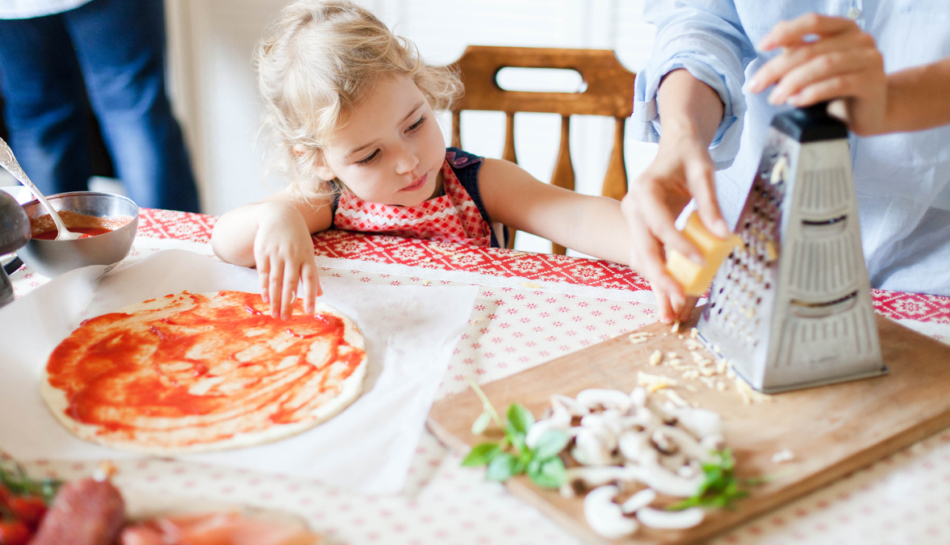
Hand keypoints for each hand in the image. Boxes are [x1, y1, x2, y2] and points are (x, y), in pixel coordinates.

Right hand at [253, 203, 321, 318]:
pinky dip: (264, 287)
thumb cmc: (297, 239)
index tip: (309, 312)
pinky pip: (264, 273)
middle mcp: (292, 256)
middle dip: (288, 302)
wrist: (279, 215)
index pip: (310, 280)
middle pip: (290, 283)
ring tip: (275, 314)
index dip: (310, 296)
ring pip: (276, 280)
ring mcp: (277, 254)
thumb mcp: (308, 252)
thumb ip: (312, 274)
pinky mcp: (263, 252)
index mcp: (307, 257)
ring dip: (275, 299)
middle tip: (286, 319)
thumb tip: (320, 295)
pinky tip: (266, 298)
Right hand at [621, 132, 727, 323]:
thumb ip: (711, 205)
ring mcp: (634, 220)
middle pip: (643, 248)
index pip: (660, 225)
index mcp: (645, 190)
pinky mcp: (642, 230)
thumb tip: (724, 236)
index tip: (701, 261)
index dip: (679, 246)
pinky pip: (649, 257)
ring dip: (657, 284)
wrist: (673, 147)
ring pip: (643, 258)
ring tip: (670, 312)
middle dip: (660, 276)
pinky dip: (659, 278)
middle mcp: (633, 207)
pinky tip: (667, 300)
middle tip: (678, 298)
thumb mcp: (703, 173)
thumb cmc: (687, 156)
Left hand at [747, 13, 886, 135]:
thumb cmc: (838, 87)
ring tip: (775, 98)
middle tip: (756, 85)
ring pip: (823, 65)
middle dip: (777, 68)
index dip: (786, 31)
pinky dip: (811, 93)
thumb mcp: (814, 65)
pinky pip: (836, 85)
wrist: (870, 112)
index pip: (813, 21)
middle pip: (811, 49)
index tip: (761, 46)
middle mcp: (860, 39)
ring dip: (792, 83)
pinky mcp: (872, 83)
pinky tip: (797, 101)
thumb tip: (770, 41)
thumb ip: (797, 49)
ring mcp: (870, 60)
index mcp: (844, 28)